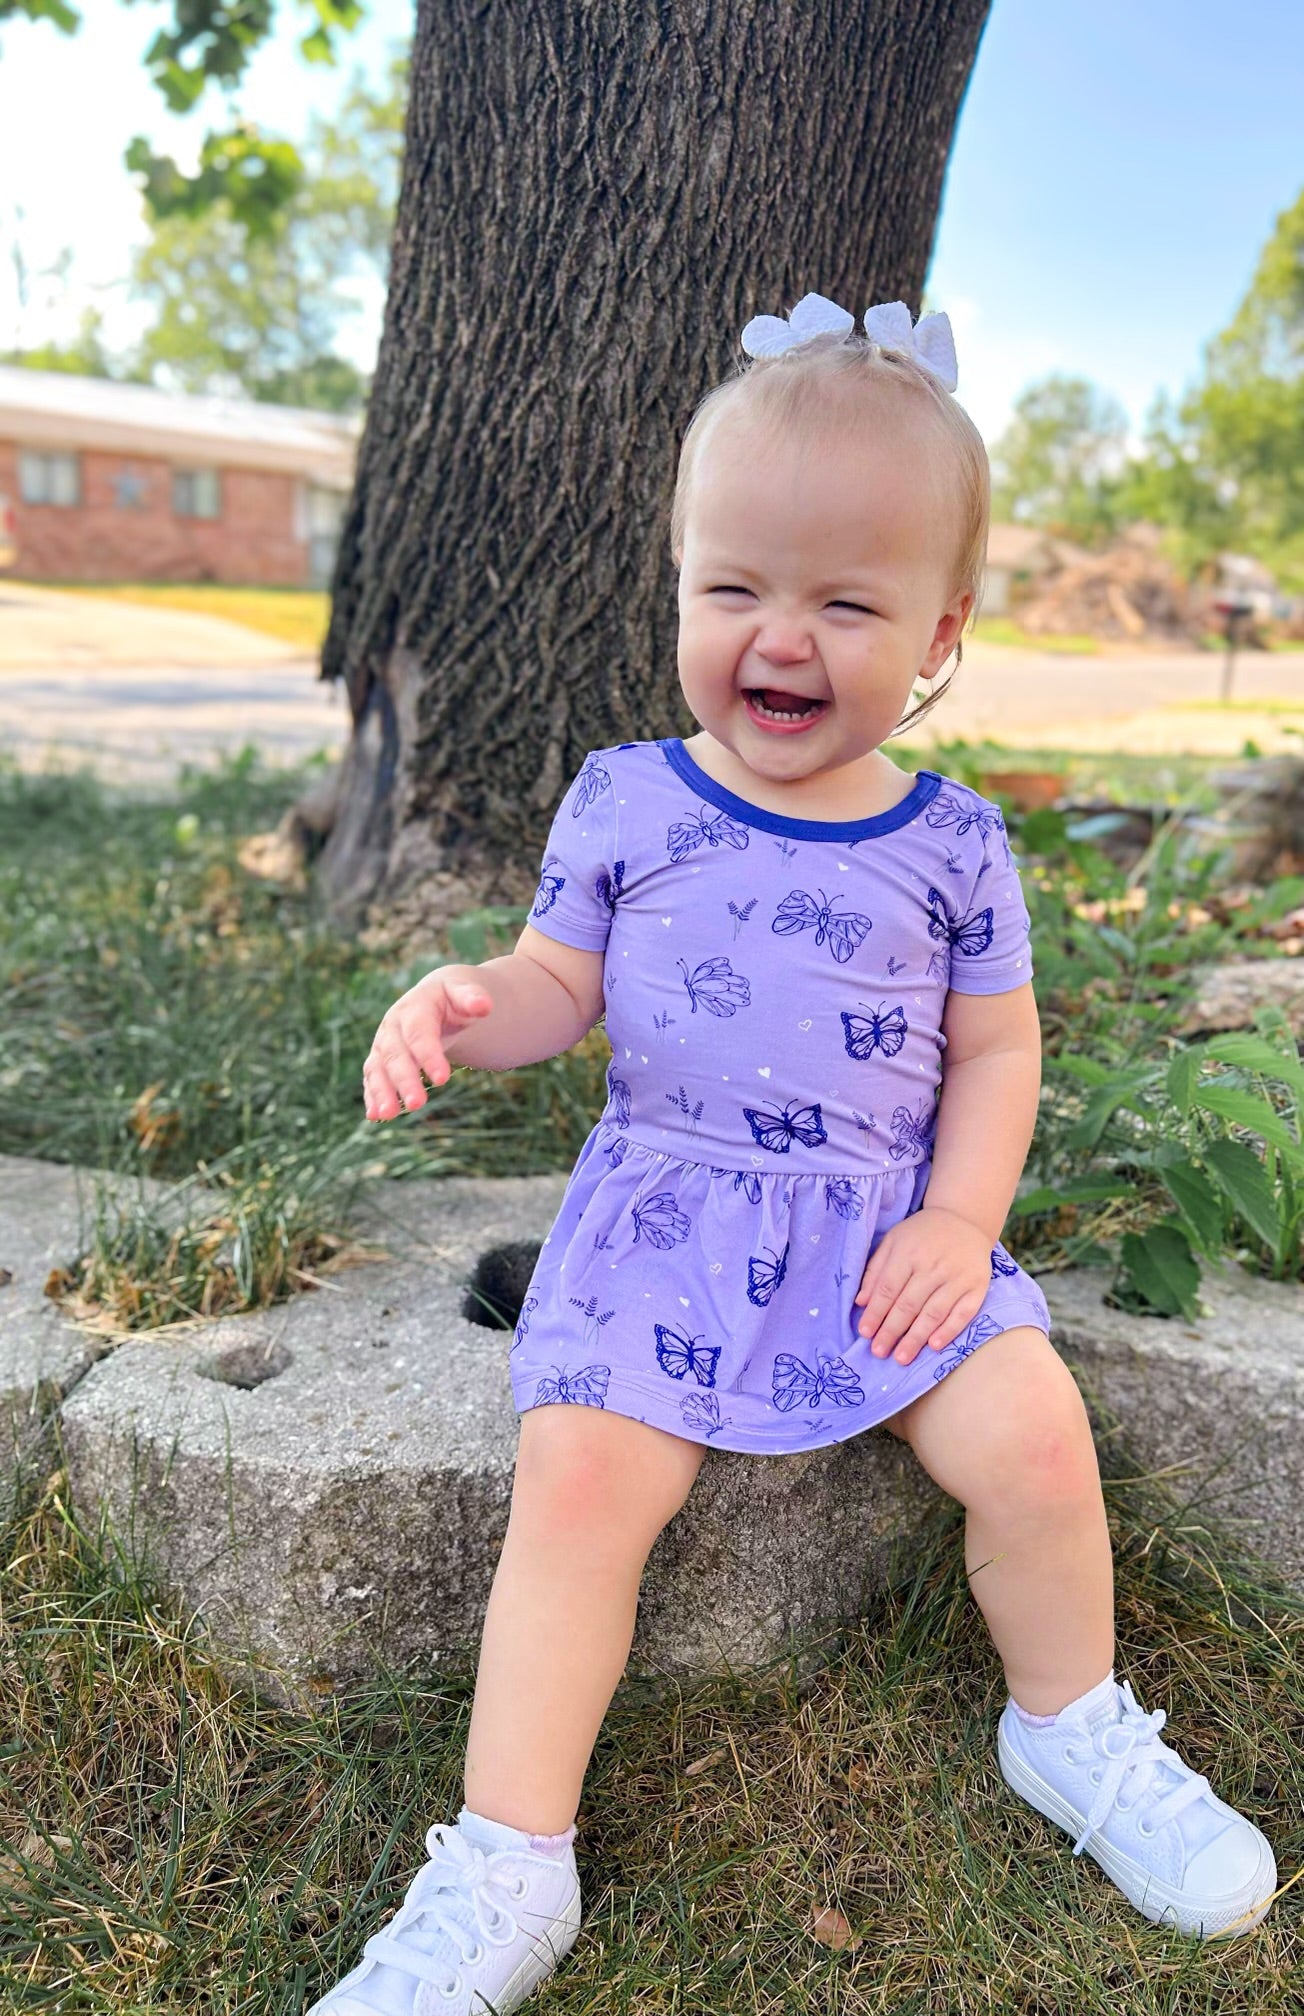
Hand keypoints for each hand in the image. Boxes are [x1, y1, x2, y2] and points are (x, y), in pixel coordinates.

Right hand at [363, 968, 492, 1120]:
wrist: (434, 997)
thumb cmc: (452, 997)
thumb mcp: (464, 990)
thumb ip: (472, 997)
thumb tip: (484, 1006)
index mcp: (414, 1007)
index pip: (419, 1033)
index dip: (429, 1056)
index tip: (442, 1080)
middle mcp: (393, 1025)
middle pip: (396, 1054)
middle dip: (405, 1080)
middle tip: (416, 1105)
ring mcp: (384, 1043)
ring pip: (378, 1068)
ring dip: (382, 1092)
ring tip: (388, 1116)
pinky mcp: (380, 1059)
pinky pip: (373, 1078)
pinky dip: (373, 1096)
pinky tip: (375, 1115)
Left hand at [853, 1207, 991, 1365]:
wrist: (964, 1221)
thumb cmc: (921, 1235)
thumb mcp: (893, 1241)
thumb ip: (875, 1270)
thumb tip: (861, 1302)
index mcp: (908, 1251)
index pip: (888, 1288)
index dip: (875, 1312)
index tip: (865, 1333)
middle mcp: (933, 1264)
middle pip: (909, 1304)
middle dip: (892, 1330)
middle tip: (879, 1352)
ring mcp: (957, 1276)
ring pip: (934, 1312)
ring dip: (916, 1337)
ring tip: (901, 1357)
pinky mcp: (978, 1286)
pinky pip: (963, 1313)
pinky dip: (949, 1330)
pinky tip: (934, 1346)